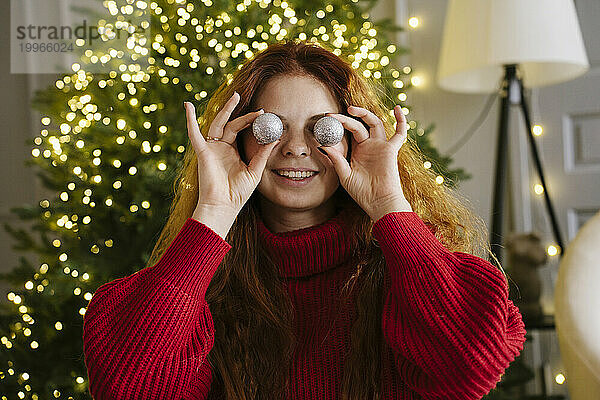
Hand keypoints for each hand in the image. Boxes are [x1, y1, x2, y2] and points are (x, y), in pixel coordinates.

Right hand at [184, 92, 279, 221]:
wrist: (223, 205)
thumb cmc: (237, 193)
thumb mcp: (255, 170)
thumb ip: (263, 154)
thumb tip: (275, 138)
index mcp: (232, 152)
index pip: (241, 131)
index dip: (251, 122)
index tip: (263, 114)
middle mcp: (221, 148)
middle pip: (230, 124)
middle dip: (240, 112)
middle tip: (251, 102)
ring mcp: (211, 148)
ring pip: (218, 124)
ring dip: (225, 110)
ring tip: (235, 96)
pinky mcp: (203, 152)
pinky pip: (194, 133)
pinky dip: (190, 120)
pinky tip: (188, 106)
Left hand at [318, 105, 411, 221]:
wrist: (378, 202)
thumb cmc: (362, 193)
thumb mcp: (345, 175)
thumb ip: (336, 159)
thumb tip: (322, 145)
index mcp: (357, 151)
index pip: (348, 132)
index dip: (338, 125)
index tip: (325, 120)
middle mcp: (369, 146)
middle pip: (359, 125)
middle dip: (346, 118)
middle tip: (332, 116)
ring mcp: (380, 146)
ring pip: (374, 123)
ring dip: (364, 113)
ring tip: (351, 109)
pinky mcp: (391, 150)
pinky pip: (400, 133)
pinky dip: (401, 121)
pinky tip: (397, 109)